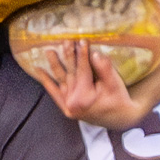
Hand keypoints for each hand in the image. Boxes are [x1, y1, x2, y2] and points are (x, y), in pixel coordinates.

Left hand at [26, 40, 141, 126]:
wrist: (120, 119)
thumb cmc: (119, 99)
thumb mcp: (114, 83)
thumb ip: (104, 69)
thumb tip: (95, 54)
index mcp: (85, 97)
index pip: (82, 71)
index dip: (82, 54)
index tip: (81, 40)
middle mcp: (73, 103)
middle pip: (70, 74)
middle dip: (68, 56)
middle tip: (66, 41)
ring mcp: (67, 106)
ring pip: (61, 80)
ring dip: (54, 64)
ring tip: (49, 51)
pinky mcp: (66, 108)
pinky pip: (54, 93)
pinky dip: (47, 82)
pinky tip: (39, 70)